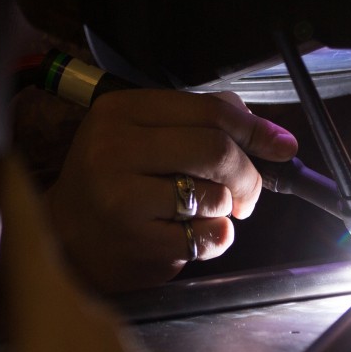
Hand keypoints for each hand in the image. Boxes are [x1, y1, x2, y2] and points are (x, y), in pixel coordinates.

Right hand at [45, 89, 296, 290]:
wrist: (69, 239)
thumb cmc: (119, 184)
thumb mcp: (146, 137)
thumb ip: (202, 124)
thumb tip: (270, 134)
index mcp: (121, 112)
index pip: (210, 111)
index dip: (256, 130)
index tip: (281, 144)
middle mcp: (114, 148)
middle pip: (217, 149)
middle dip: (249, 175)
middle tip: (249, 193)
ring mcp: (121, 195)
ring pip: (215, 193)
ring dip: (225, 207)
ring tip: (201, 212)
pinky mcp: (135, 239)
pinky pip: (208, 235)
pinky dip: (216, 236)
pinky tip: (194, 234)